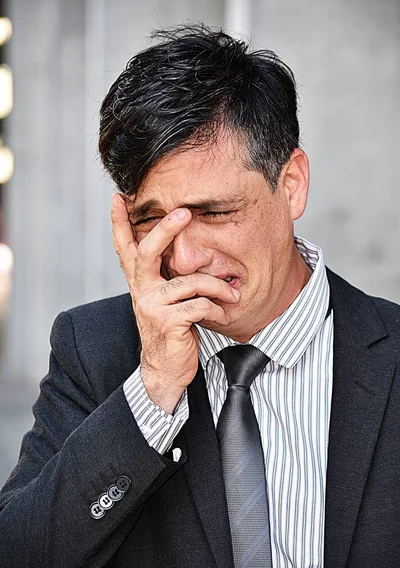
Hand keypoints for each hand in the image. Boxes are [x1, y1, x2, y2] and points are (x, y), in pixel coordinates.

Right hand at [111, 193, 239, 412]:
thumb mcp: (165, 300)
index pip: (125, 248)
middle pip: (148, 251)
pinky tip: (224, 316)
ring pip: (190, 282)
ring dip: (218, 288)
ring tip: (232, 295)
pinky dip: (218, 309)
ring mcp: (152, 305)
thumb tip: (189, 253)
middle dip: (166, 229)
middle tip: (184, 212)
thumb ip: (168, 278)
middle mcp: (141, 290)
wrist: (165, 369)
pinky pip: (200, 305)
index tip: (119, 198)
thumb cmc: (171, 330)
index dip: (119, 223)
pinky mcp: (168, 322)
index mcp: (141, 282)